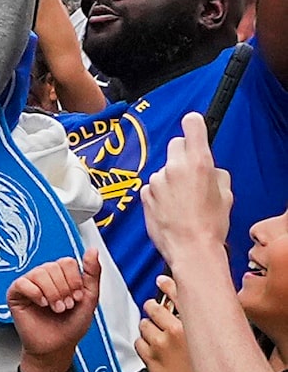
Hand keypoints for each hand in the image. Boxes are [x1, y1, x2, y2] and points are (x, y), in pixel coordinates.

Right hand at [6, 247, 100, 371]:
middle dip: (64, 290)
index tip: (76, 297)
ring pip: (39, 273)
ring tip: (55, 308)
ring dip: (52, 294)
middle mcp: (45, 277)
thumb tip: (93, 251)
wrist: (57, 347)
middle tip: (65, 306)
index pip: (67, 262)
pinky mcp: (15, 293)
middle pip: (53, 267)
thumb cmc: (71, 326)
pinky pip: (23, 283)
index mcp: (61, 276)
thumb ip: (92, 274)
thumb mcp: (89, 299)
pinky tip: (41, 304)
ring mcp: (29, 284)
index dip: (74, 280)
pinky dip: (36, 294)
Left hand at [137, 279, 205, 371]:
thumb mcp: (213, 348)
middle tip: (159, 318)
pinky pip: (138, 342)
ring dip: (149, 331)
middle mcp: (176, 332)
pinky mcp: (148, 357)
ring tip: (162, 343)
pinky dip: (144, 346)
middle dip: (154, 311)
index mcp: (196, 327)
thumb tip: (194, 310)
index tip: (163, 280)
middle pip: (153, 307)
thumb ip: (202, 327)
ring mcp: (160, 344)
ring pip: (143, 325)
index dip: (169, 285)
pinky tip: (156, 355)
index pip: (179, 295)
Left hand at [143, 110, 233, 265]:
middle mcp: (174, 167)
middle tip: (192, 173)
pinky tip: (171, 208)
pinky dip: (160, 192)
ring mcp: (157, 179)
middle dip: (183, 154)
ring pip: (164, 168)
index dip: (194, 124)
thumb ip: (216, 174)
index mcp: (199, 164)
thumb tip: (209, 168)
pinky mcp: (144, 192)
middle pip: (176, 145)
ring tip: (183, 200)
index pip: (192, 127)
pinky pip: (154, 185)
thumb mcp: (226, 195)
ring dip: (171, 177)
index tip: (193, 123)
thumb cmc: (210, 226)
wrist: (190, 248)